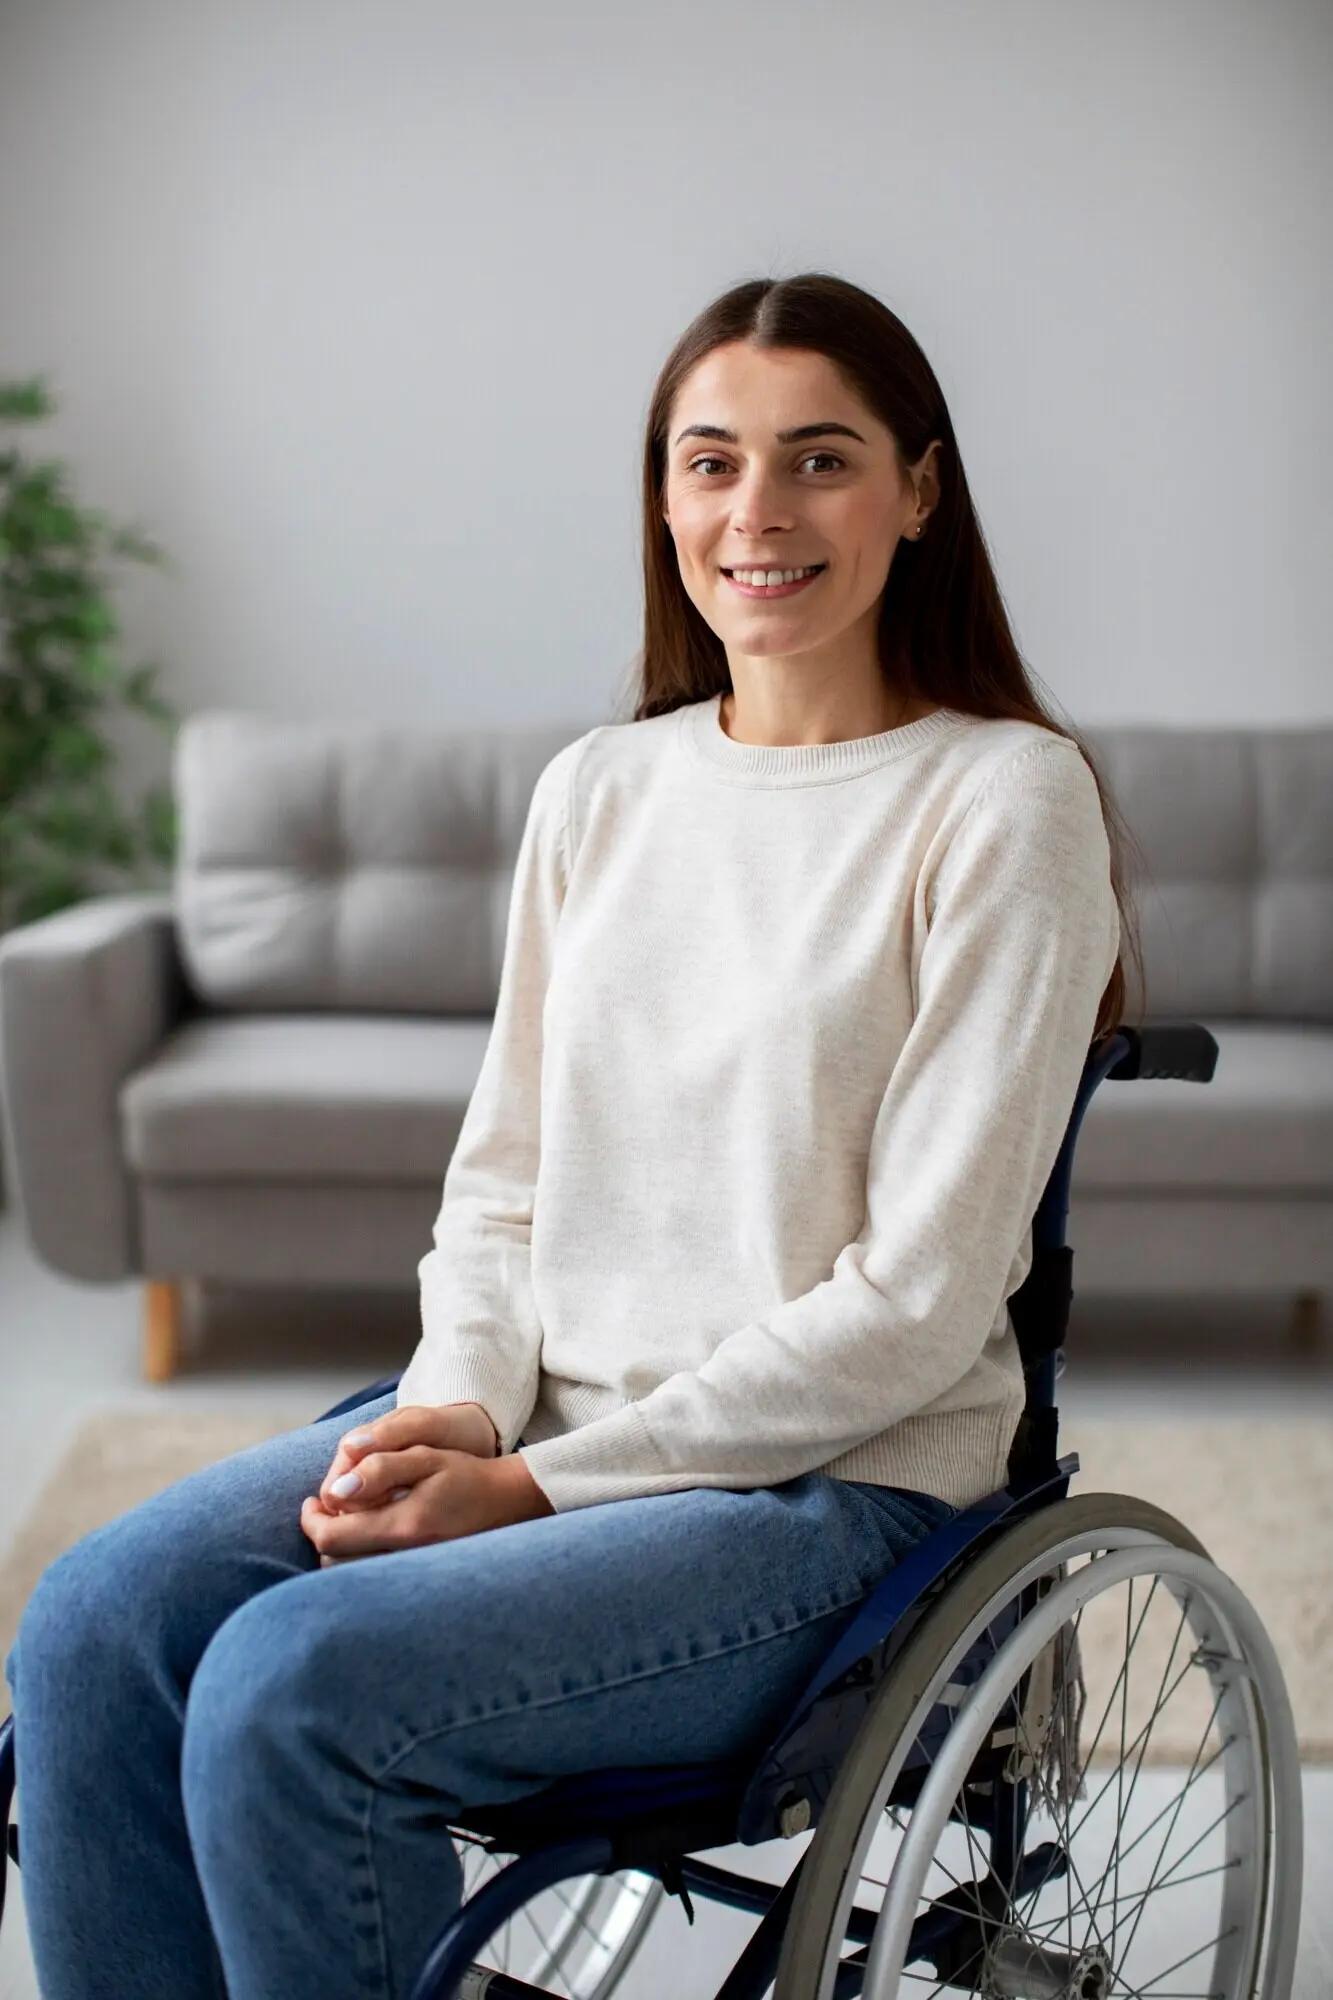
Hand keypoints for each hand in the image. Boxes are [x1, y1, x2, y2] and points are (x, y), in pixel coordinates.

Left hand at [301, 1403, 552, 1563]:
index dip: (311, 1520)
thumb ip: (379, 1470)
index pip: (331, 1538)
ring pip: (349, 1573)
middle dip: (322, 1534)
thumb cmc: (465, 1475)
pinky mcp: (416, 1578)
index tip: (311, 1501)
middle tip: (324, 1508)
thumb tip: (335, 1491)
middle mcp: (404, 1558)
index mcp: (402, 1527)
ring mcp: (411, 1573)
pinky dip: (357, 1558)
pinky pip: (370, 1576)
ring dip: (338, 1548)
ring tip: (345, 1519)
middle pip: (334, 1562)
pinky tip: (367, 1535)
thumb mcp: (425, 1457)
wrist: (507, 1503)